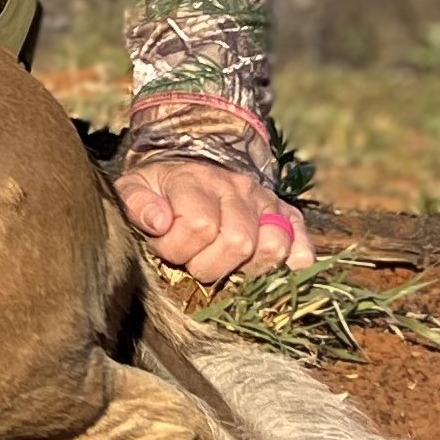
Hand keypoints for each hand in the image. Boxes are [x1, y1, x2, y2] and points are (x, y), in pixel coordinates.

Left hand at [120, 158, 314, 282]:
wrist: (192, 170)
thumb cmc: (161, 191)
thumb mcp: (135, 190)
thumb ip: (137, 203)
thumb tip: (158, 221)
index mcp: (196, 179)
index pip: (199, 225)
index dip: (178, 249)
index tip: (165, 249)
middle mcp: (236, 187)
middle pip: (238, 241)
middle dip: (209, 265)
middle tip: (194, 262)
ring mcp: (265, 201)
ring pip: (273, 247)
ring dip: (246, 269)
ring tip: (225, 265)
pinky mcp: (288, 216)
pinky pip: (303, 247)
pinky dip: (290, 266)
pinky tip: (261, 269)